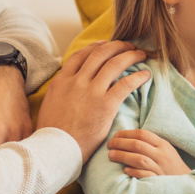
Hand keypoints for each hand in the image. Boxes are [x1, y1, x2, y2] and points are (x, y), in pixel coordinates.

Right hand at [36, 41, 149, 159]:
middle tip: (127, 46)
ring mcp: (91, 91)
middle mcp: (76, 81)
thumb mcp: (49, 105)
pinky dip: (137, 77)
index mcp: (61, 81)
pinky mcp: (106, 104)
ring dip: (130, 56)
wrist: (55, 149)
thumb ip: (59, 93)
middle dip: (116, 46)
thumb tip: (64, 91)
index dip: (94, 47)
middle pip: (99, 54)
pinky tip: (145, 75)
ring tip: (140, 54)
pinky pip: (126, 84)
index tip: (105, 44)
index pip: (80, 56)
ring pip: (114, 63)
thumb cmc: (52, 134)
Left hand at [108, 129, 192, 178]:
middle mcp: (162, 155)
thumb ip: (150, 143)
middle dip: (120, 143)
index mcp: (163, 145)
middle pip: (138, 145)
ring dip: (123, 156)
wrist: (186, 183)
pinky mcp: (159, 181)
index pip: (143, 134)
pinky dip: (134, 172)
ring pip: (140, 159)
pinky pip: (145, 175)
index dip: (126, 133)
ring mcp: (160, 169)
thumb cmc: (170, 164)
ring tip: (111, 155)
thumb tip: (127, 136)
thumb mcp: (165, 149)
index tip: (115, 135)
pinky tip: (125, 170)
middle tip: (109, 144)